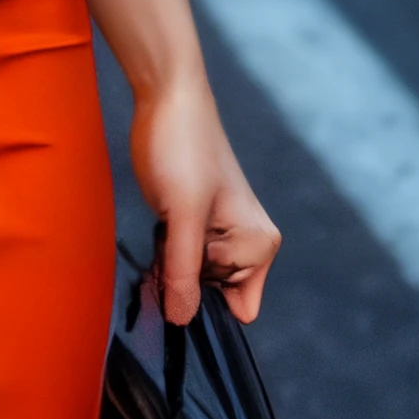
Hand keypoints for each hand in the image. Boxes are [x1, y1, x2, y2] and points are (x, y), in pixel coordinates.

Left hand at [130, 75, 280, 325]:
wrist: (165, 97)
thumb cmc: (182, 147)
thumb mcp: (183, 215)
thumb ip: (184, 271)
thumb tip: (183, 320)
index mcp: (260, 245)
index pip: (239, 307)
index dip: (207, 299)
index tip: (182, 272)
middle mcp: (248, 243)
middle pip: (213, 294)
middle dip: (184, 278)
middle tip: (168, 238)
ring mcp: (221, 233)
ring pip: (194, 278)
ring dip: (171, 266)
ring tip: (163, 228)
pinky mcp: (196, 222)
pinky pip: (183, 259)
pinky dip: (166, 255)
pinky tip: (158, 229)